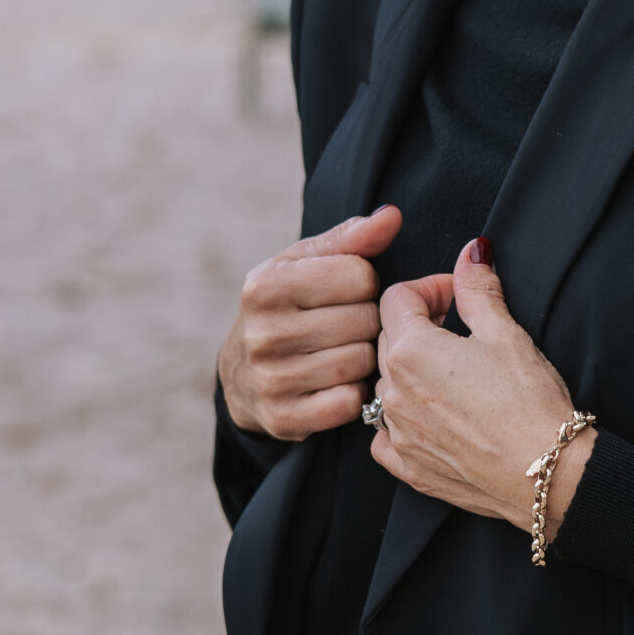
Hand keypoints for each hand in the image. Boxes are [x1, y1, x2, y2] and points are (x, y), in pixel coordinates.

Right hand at [218, 205, 401, 440]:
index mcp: (265, 286)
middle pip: (365, 321)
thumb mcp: (305, 264)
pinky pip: (350, 403)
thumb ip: (352, 238)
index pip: (360, 276)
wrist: (241, 374)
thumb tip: (393, 215)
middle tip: (348, 326)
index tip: (347, 293)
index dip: (365, 284)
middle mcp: (263, 333)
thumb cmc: (286, 306)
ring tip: (343, 351)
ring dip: (364, 358)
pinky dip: (353, 393)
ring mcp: (271, 379)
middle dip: (366, 322)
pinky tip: (337, 383)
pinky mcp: (284, 418)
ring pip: (362, 362)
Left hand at [369, 240, 592, 535]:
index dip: (430, 288)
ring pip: (387, 386)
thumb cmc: (531, 403)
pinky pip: (386, 437)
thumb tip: (472, 253)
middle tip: (459, 328)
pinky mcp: (409, 468)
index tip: (456, 295)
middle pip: (388, 339)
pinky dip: (402, 422)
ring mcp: (398, 433)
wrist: (547, 474)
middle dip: (419, 325)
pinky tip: (433, 418)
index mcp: (411, 351)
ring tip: (453, 374)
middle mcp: (392, 392)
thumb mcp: (507, 334)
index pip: (397, 298)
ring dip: (411, 372)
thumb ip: (478, 289)